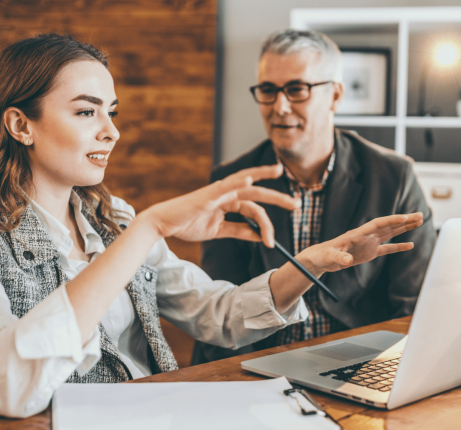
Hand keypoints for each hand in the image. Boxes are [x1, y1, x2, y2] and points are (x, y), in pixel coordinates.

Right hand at [135, 164, 297, 246]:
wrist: (163, 224)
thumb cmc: (188, 224)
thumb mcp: (218, 231)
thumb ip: (238, 231)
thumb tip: (258, 236)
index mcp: (229, 202)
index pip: (254, 209)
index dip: (266, 225)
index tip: (272, 241)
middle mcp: (226, 193)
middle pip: (257, 193)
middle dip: (277, 198)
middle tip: (297, 204)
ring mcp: (217, 192)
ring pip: (245, 184)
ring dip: (263, 177)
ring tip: (278, 171)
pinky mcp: (207, 195)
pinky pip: (225, 186)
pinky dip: (237, 181)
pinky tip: (250, 178)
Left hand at [297, 213, 423, 275]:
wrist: (320, 258)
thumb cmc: (323, 255)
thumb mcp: (329, 256)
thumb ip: (339, 257)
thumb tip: (347, 260)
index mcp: (358, 233)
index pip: (378, 224)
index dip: (392, 220)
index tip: (406, 217)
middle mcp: (366, 235)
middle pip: (389, 225)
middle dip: (404, 220)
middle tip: (421, 215)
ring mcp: (369, 243)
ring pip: (390, 233)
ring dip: (405, 228)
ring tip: (420, 221)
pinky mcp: (369, 252)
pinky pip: (387, 248)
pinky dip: (399, 246)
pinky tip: (411, 245)